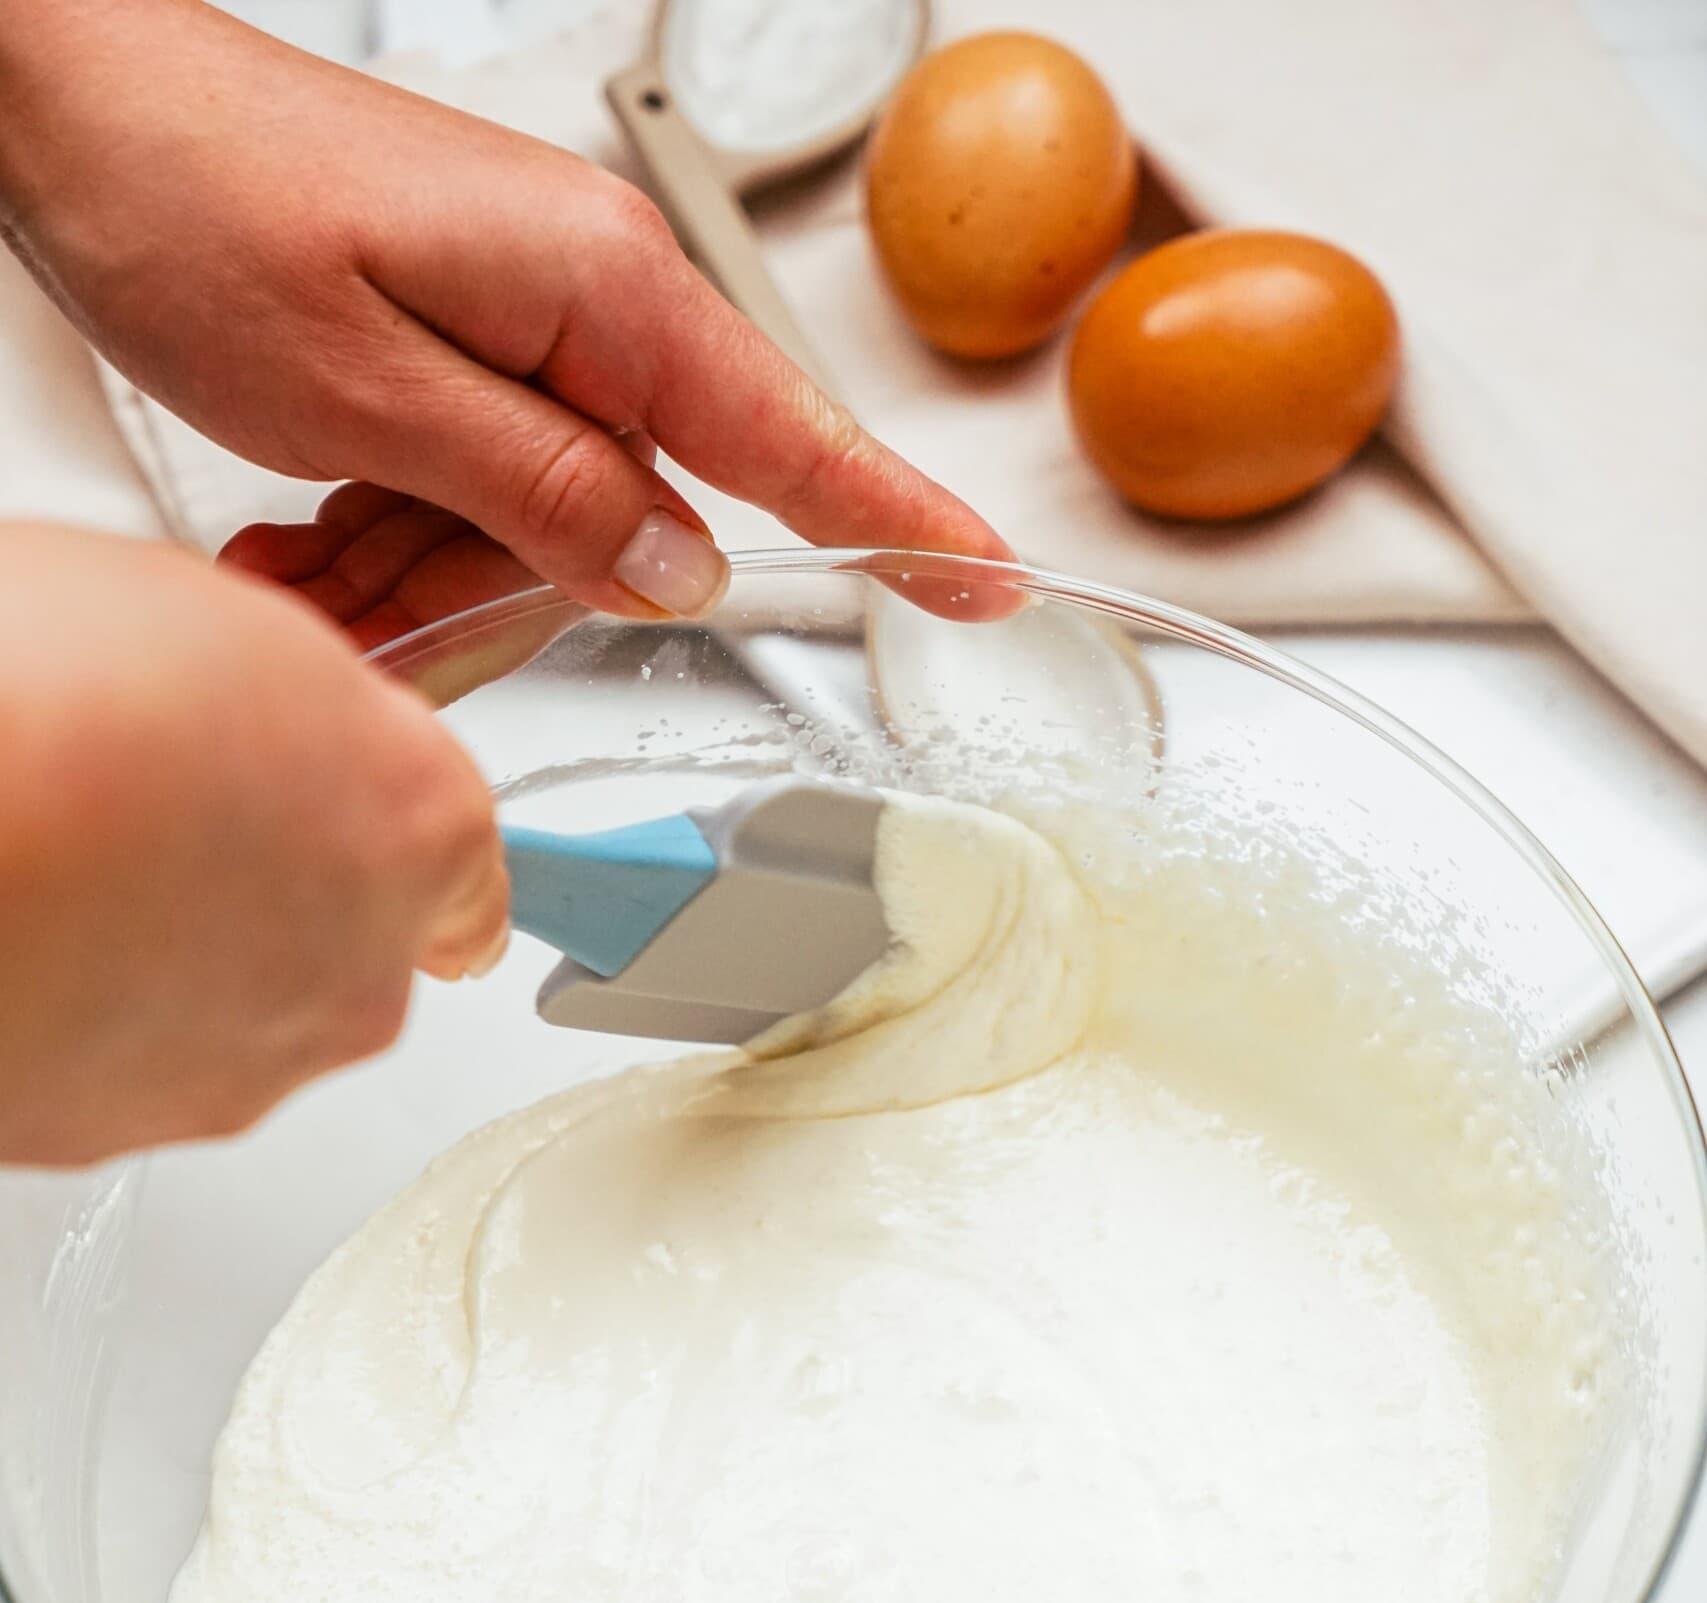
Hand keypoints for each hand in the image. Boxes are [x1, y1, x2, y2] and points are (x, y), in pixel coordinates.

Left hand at [0, 0, 1010, 638]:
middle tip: (352, 590)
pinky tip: (307, 522)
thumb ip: (543, 495)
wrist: (71, 102)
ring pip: (537, 525)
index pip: (791, 438)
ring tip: (295, 550)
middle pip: (629, 527)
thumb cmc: (191, 203)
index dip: (896, 525)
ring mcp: (528, 316)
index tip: (988, 582)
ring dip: (415, 570)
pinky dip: (391, 527)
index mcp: (598, 293)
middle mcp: (585, 297)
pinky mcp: (470, 336)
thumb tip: (679, 568)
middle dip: (490, 590)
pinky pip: (477, 486)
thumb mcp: (365, 397)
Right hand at [0, 525, 505, 1164]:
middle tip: (153, 809)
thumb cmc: (40, 687)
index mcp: (414, 822)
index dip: (391, 834)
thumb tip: (256, 708)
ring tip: (68, 861)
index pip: (466, 861)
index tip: (357, 826)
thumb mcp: (197, 614)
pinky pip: (137, 1063)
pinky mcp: (134, 1131)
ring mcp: (253, 1067)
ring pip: (244, 1012)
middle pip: (350, 940)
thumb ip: (279, 691)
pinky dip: (95, 1013)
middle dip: (270, 889)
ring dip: (180, 951)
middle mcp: (359, 971)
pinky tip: (32, 930)